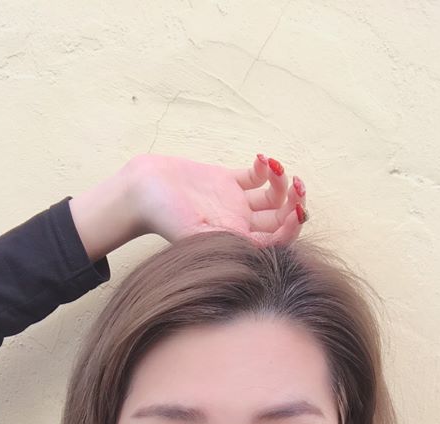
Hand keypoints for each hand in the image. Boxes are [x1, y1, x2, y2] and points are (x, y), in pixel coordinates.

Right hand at [127, 152, 307, 245]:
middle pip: (279, 218)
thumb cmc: (165, 217)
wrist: (142, 191)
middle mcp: (239, 225)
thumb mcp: (198, 234)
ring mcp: (234, 203)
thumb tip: (263, 249)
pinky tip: (261, 159)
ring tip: (277, 167)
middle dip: (293, 203)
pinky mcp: (226, 182)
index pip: (276, 242)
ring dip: (282, 182)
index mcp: (237, 242)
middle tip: (297, 185)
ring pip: (272, 197)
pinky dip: (264, 168)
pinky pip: (255, 177)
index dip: (292, 228)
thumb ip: (229, 240)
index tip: (297, 210)